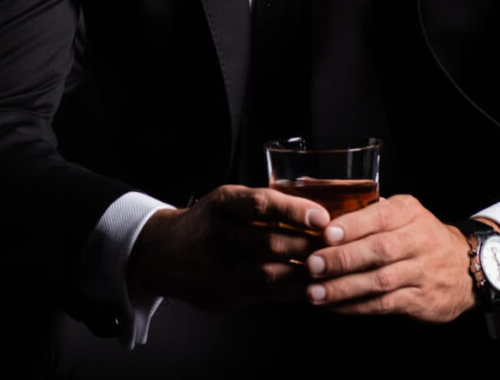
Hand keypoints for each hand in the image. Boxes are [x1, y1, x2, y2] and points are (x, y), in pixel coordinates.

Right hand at [127, 184, 329, 311]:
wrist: (163, 254)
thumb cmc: (209, 223)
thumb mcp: (229, 202)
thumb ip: (266, 205)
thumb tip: (320, 209)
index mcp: (221, 205)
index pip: (261, 205)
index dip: (295, 211)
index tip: (323, 218)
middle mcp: (216, 236)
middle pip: (268, 242)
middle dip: (306, 245)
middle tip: (336, 245)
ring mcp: (217, 270)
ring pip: (268, 273)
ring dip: (303, 271)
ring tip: (329, 266)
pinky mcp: (223, 296)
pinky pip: (266, 294)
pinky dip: (293, 289)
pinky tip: (312, 284)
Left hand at [302, 193, 476, 321]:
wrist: (465, 267)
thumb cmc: (418, 235)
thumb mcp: (401, 212)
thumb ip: (364, 207)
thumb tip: (313, 190)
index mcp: (409, 212)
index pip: (381, 216)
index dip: (353, 225)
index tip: (326, 233)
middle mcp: (419, 240)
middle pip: (380, 250)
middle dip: (343, 258)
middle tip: (312, 265)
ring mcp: (422, 271)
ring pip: (380, 281)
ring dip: (344, 288)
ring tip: (315, 292)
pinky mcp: (421, 299)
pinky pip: (384, 304)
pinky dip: (356, 307)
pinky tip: (334, 306)